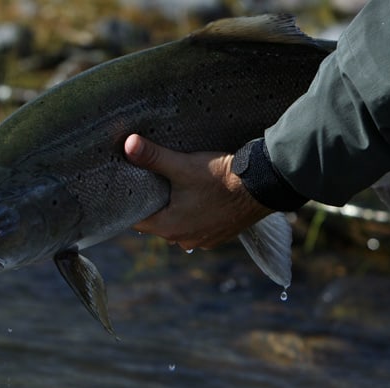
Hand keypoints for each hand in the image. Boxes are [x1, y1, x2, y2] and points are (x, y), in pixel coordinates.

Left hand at [125, 134, 272, 249]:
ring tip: (175, 190)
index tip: (128, 189)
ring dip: (175, 211)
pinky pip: (197, 227)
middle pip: (157, 223)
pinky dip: (194, 215)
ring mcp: (202, 240)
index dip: (130, 203)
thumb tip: (128, 145)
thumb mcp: (183, 165)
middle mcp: (184, 239)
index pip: (136, 220)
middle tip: (150, 184)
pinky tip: (198, 199)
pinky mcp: (218, 236)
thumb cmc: (221, 178)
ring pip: (177, 226)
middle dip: (153, 205)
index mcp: (169, 227)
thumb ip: (153, 156)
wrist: (262, 187)